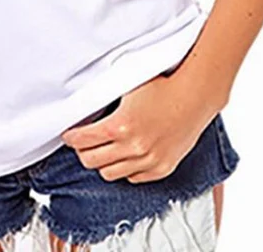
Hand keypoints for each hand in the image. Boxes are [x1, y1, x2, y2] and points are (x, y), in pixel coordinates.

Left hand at [60, 66, 226, 183]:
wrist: (194, 96)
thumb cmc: (162, 86)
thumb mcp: (127, 85)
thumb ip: (105, 93)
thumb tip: (83, 96)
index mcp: (120, 125)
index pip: (83, 140)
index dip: (71, 137)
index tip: (68, 135)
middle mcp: (133, 147)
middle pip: (91, 161)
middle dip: (82, 151)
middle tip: (83, 142)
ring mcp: (148, 161)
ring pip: (110, 174)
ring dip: (103, 162)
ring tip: (103, 150)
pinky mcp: (162, 169)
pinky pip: (133, 178)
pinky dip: (126, 169)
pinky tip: (125, 155)